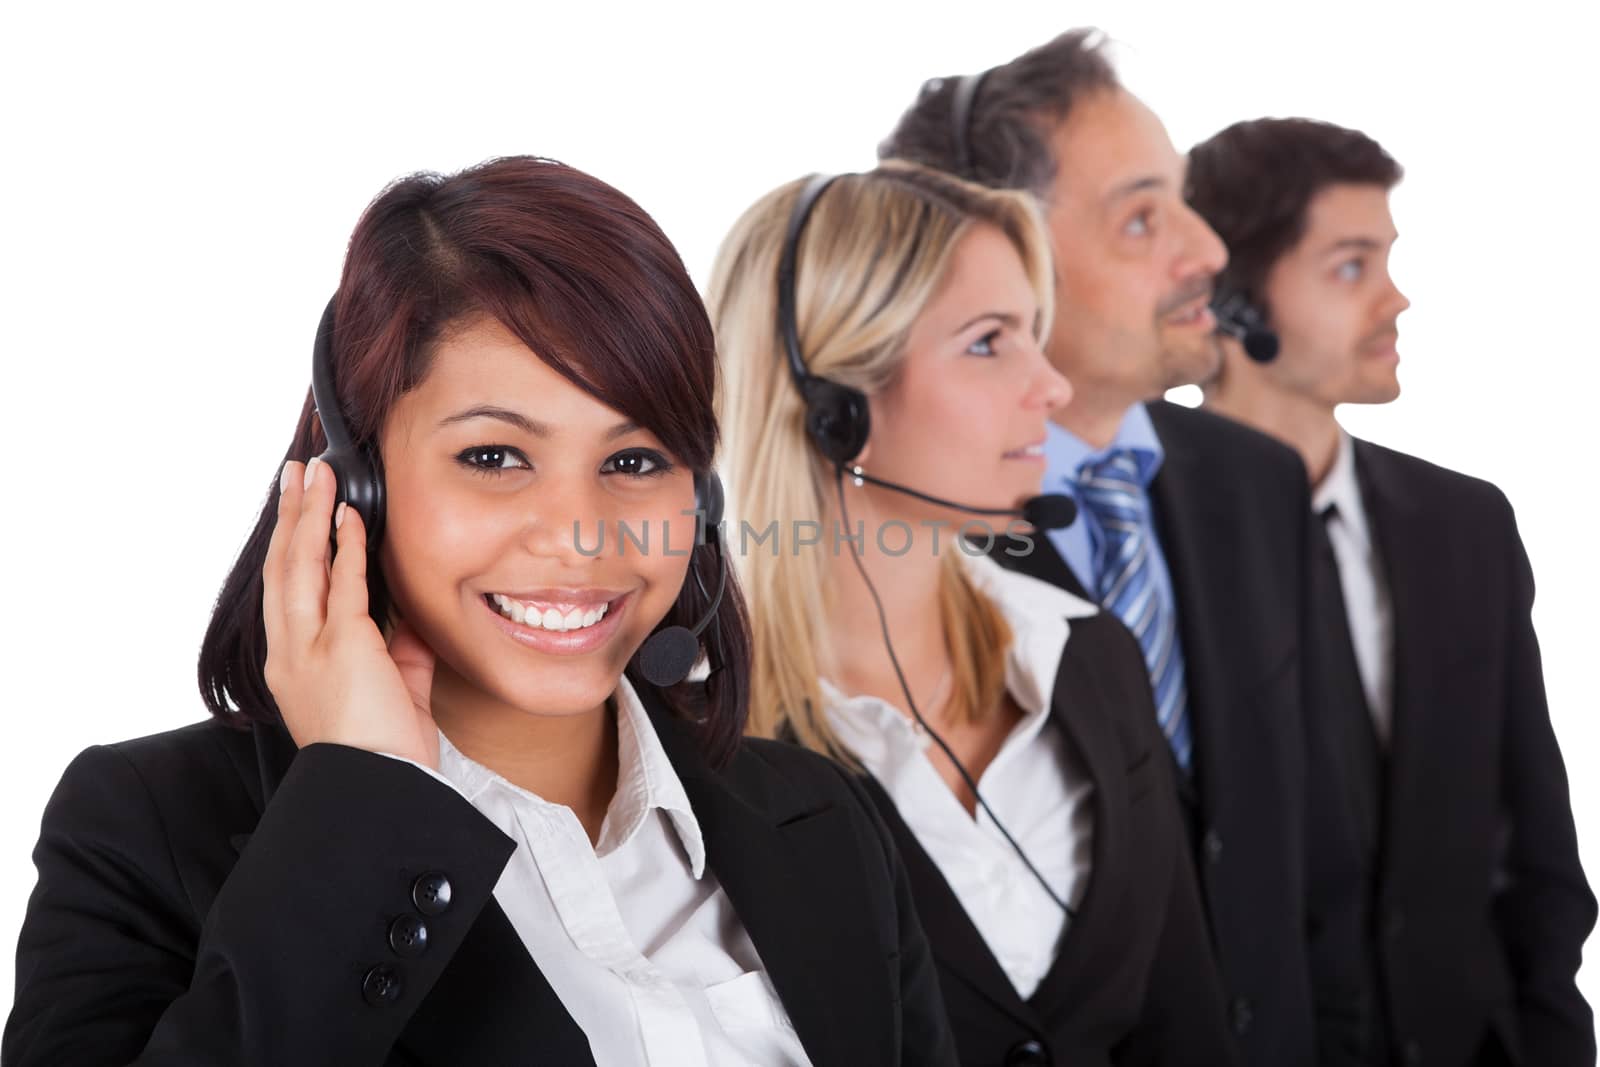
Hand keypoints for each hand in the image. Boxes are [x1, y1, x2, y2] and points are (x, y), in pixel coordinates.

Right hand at [262, 457, 439, 768]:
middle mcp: (291, 653)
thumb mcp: (395, 694)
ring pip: (299, 565)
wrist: (378, 790)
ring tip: (312, 474)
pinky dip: (345, 546)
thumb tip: (411, 620)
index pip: (288, 593)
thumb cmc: (384, 754)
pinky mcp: (343, 646)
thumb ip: (400, 654)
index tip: (299, 513)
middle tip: (295, 473)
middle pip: (282, 568)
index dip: (292, 547)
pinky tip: (348, 517)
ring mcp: (309, 648)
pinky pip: (342, 584)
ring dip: (308, 514)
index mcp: (295, 667)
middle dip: (290, 516)